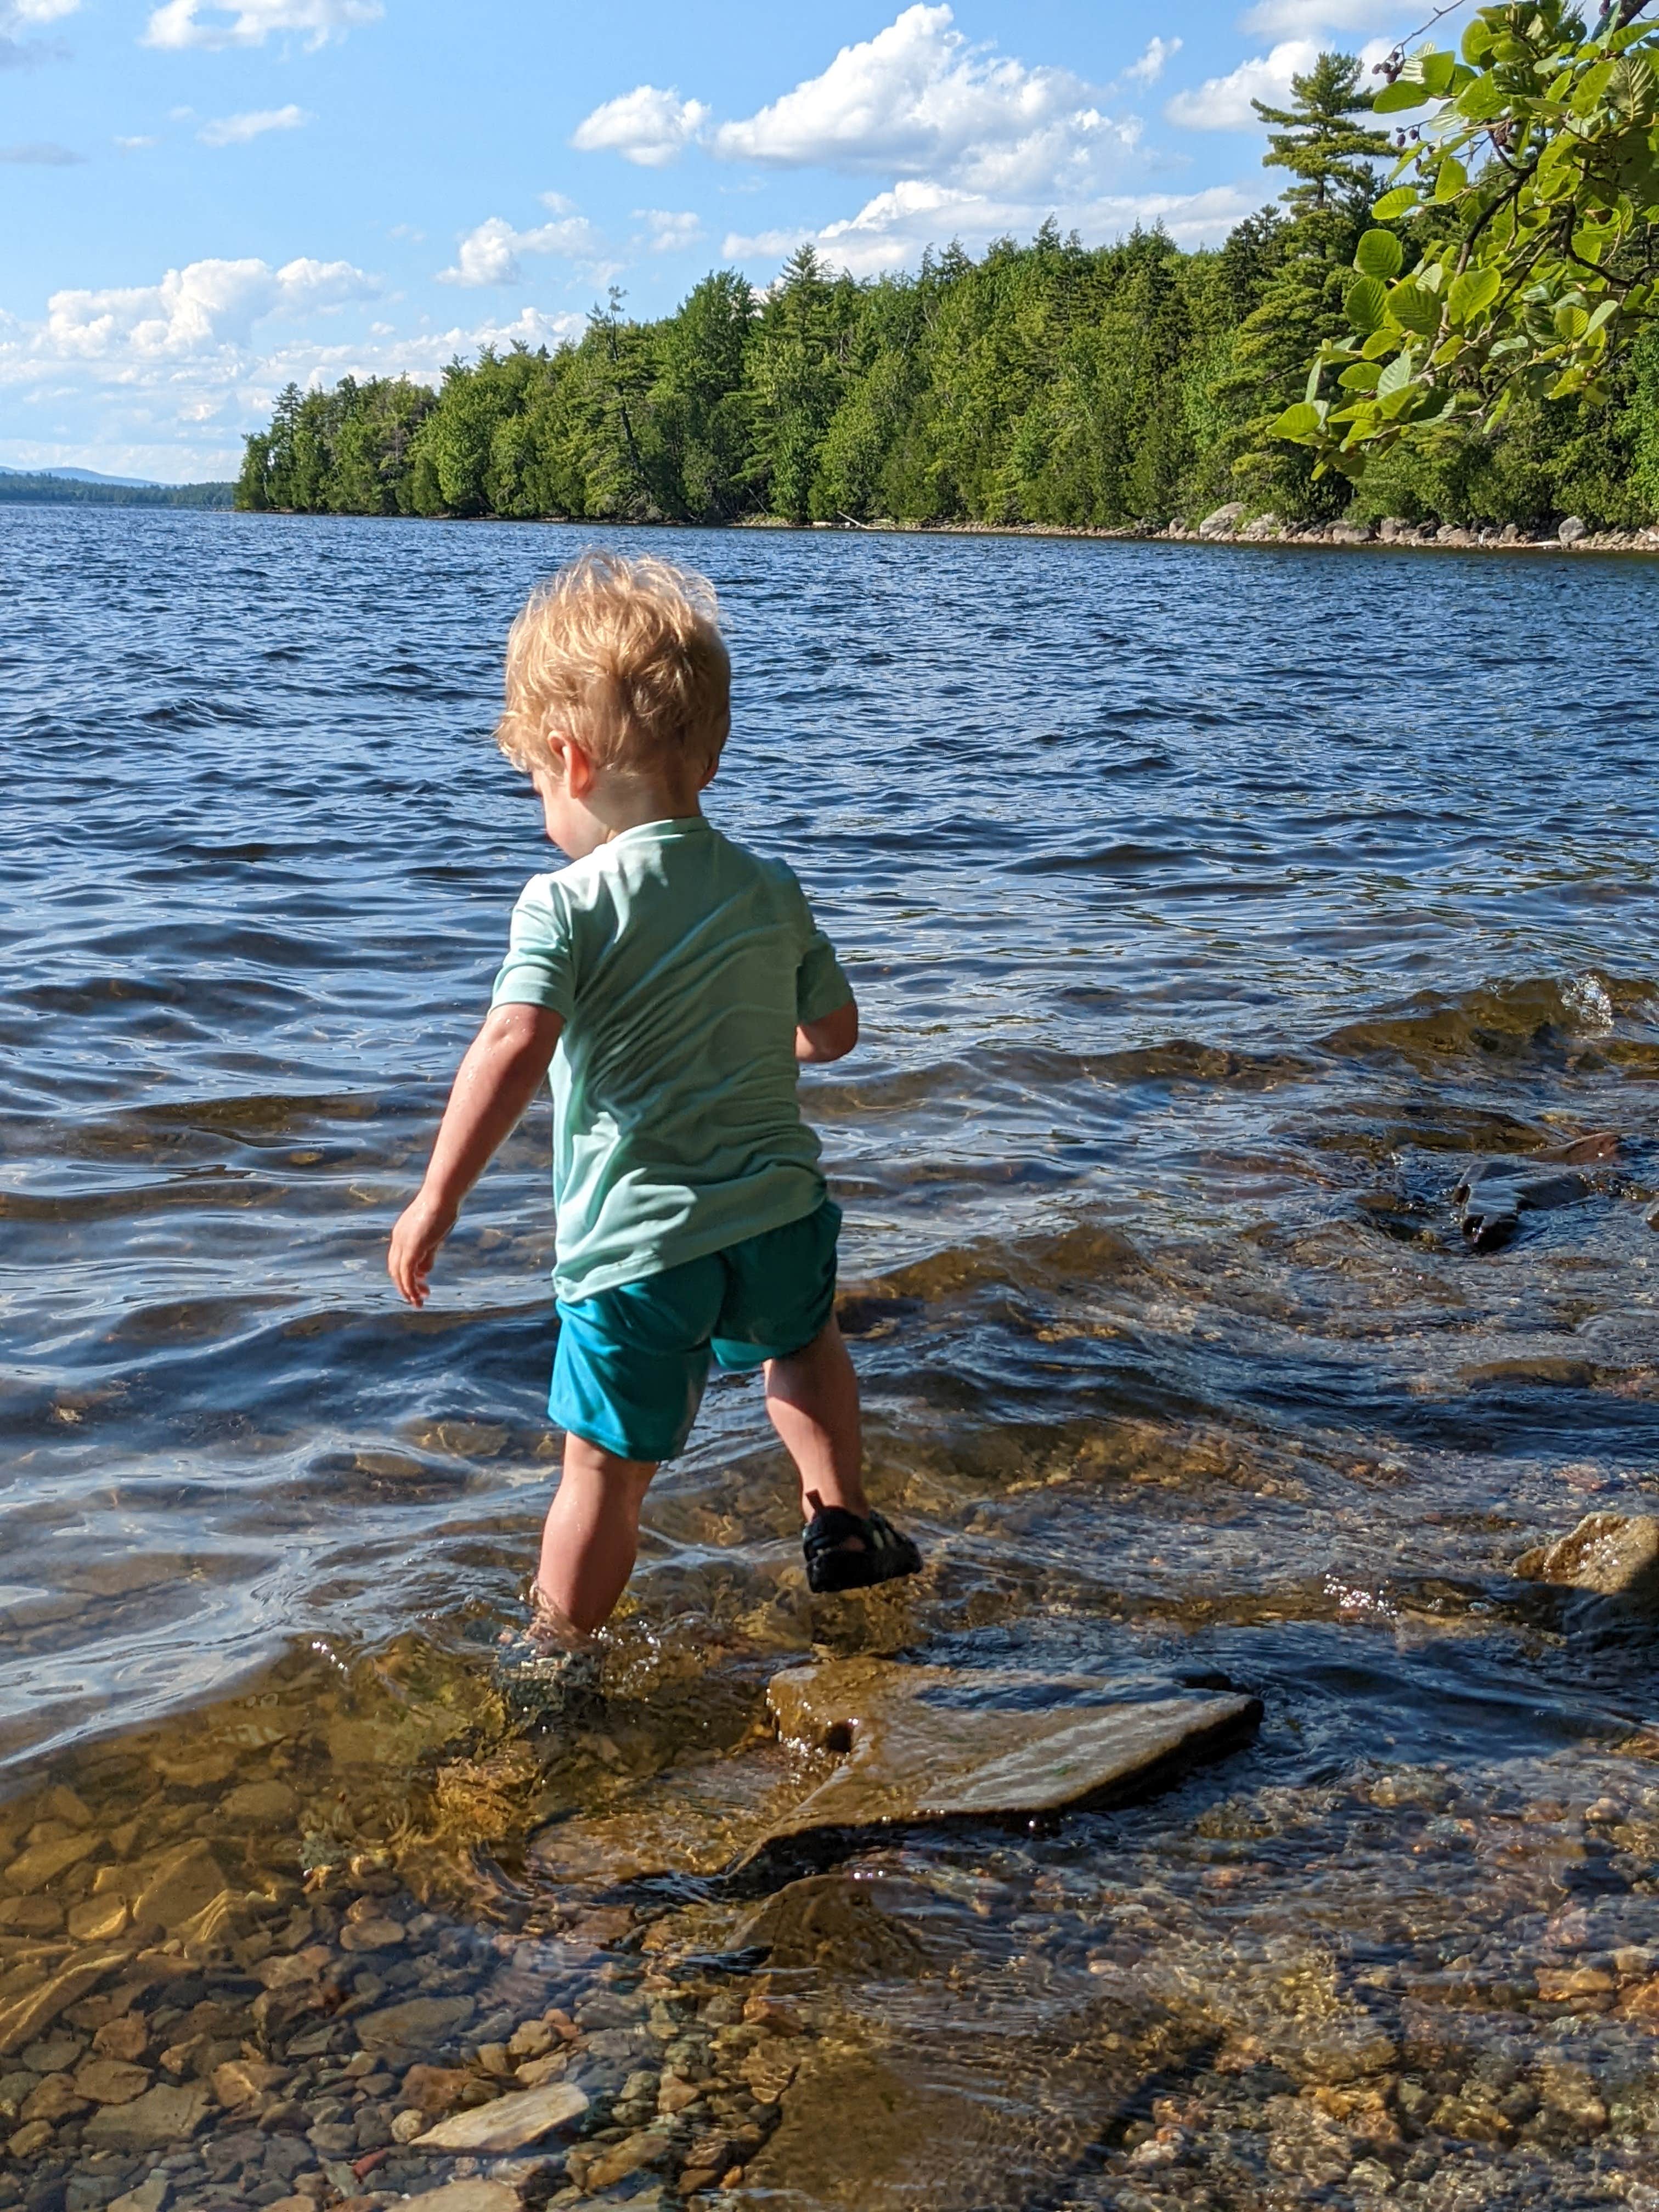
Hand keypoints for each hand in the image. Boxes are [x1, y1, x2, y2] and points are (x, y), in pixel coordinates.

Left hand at [388, 1191, 455, 1307]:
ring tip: (419, 1303)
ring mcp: (403, 1243)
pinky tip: (418, 1296)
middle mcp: (398, 1239)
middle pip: (395, 1269)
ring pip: (399, 1274)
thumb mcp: (435, 1234)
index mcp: (402, 1233)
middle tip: (419, 1298)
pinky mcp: (412, 1248)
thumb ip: (428, 1253)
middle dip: (406, 1286)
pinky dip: (411, 1287)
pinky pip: (407, 1274)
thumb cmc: (443, 1208)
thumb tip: (424, 1271)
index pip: (399, 1259)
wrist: (443, 1194)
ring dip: (408, 1291)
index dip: (407, 1274)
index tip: (422, 1283)